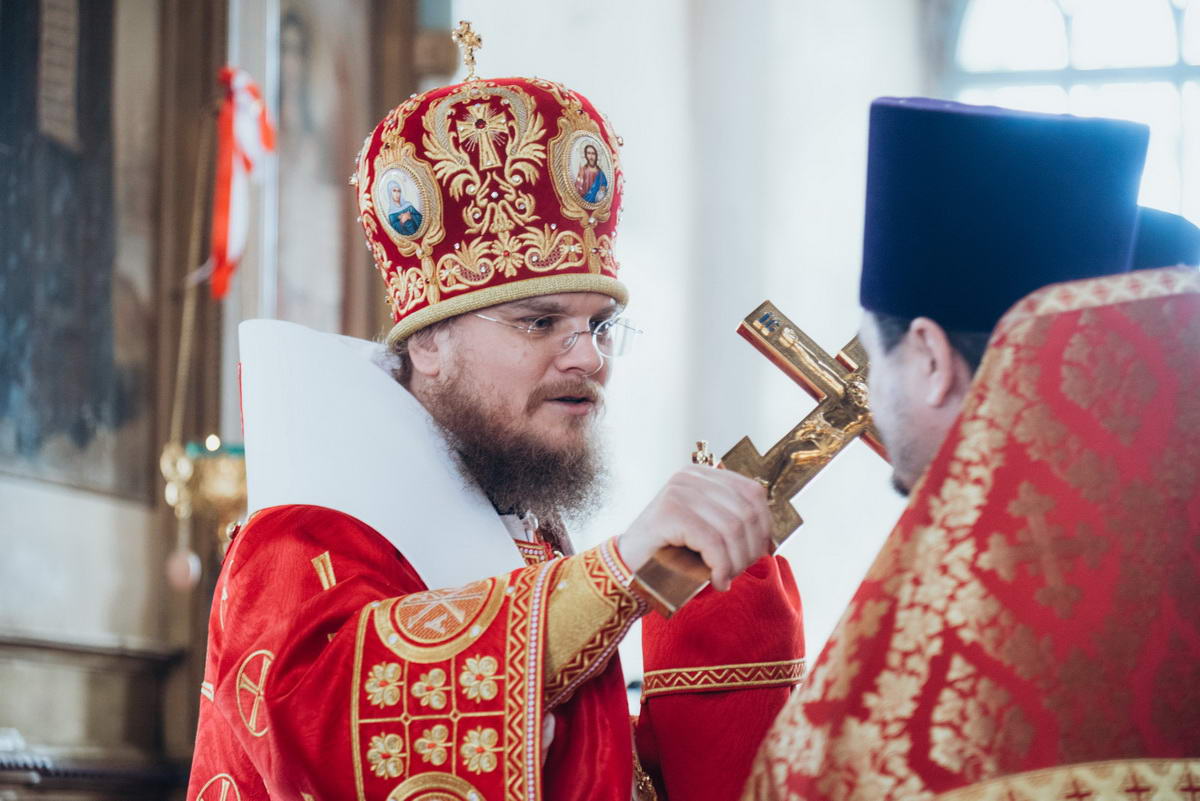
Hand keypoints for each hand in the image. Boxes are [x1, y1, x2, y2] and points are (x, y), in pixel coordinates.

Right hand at [617, 465, 771, 590]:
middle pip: (746, 511)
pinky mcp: (669, 512)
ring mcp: (678, 491)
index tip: (758, 555)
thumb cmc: (671, 556)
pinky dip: (721, 566)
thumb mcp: (708, 534)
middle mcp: (690, 477)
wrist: (628, 571)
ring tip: (724, 578)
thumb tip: (771, 539)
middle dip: (749, 549)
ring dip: (735, 562)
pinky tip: (717, 582)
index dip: (764, 526)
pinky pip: (712, 541)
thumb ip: (733, 524)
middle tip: (736, 573)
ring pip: (732, 528)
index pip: (753, 493)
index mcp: (702, 476)